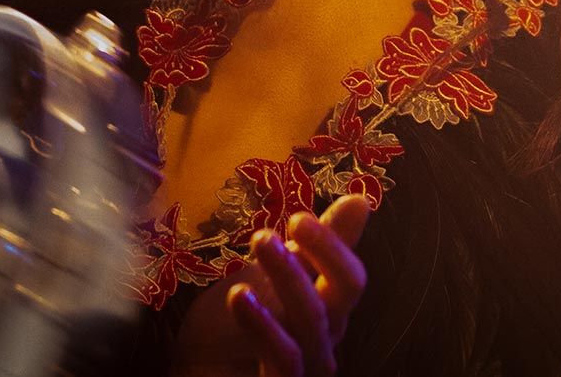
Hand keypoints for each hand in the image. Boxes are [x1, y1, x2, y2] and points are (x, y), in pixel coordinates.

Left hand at [174, 194, 371, 376]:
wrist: (199, 371)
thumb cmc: (233, 327)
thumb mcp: (272, 276)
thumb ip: (314, 245)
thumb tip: (361, 200)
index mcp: (327, 311)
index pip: (350, 277)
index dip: (332, 245)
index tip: (298, 217)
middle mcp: (324, 341)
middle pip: (342, 295)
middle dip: (319, 252)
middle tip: (277, 226)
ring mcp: (306, 369)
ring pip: (312, 321)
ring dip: (288, 277)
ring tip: (260, 243)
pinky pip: (285, 360)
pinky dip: (265, 327)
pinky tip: (239, 297)